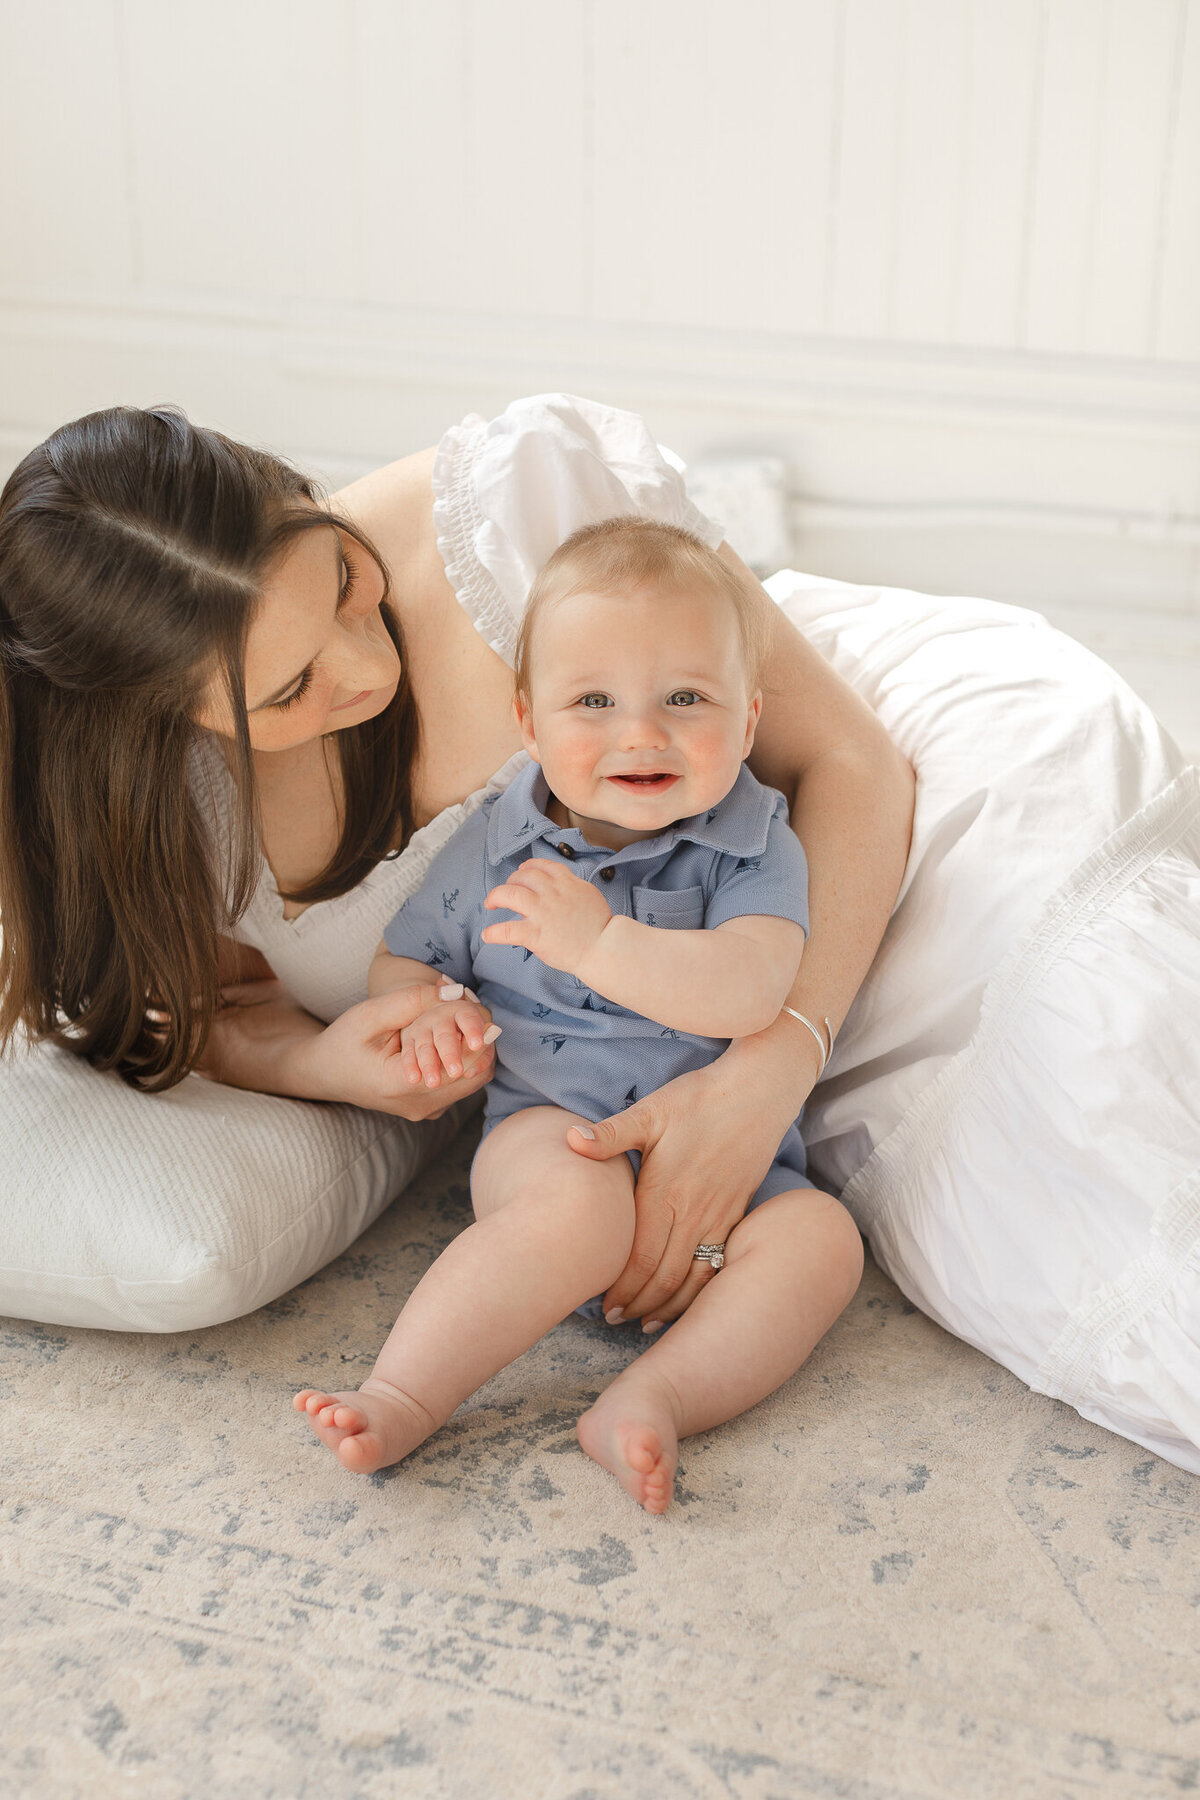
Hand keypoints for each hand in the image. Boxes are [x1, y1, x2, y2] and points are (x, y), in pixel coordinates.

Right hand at [197, 978, 496, 1118]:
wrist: (325, 1073)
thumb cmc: (343, 1040)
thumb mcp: (371, 1013)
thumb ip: (412, 1001)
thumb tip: (456, 992)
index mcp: (400, 1085)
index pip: (461, 1064)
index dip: (476, 1035)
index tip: (477, 1010)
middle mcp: (418, 1106)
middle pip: (475, 1073)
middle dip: (480, 1040)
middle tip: (475, 1012)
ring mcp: (425, 1111)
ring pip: (474, 1079)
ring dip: (475, 1050)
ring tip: (463, 1023)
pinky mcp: (429, 1108)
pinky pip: (462, 1084)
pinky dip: (465, 1060)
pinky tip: (452, 1039)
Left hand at [481, 858, 611, 974]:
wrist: (604, 947)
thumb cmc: (599, 925)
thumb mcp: (588, 894)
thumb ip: (570, 886)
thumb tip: (554, 886)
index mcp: (566, 882)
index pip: (540, 865)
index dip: (527, 867)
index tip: (521, 871)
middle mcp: (552, 893)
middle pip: (522, 876)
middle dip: (511, 881)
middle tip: (506, 892)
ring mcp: (542, 913)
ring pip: (509, 893)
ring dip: (495, 897)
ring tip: (491, 904)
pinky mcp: (536, 934)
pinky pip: (507, 930)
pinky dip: (493, 933)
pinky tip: (487, 936)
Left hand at [566, 1032, 818, 1325]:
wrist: (758, 1091)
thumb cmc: (699, 1098)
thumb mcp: (650, 1110)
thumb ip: (610, 1134)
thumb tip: (569, 1140)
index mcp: (664, 1192)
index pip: (639, 1256)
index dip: (620, 1287)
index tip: (602, 1307)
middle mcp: (693, 1212)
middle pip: (664, 1275)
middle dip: (638, 1304)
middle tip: (616, 1322)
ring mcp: (719, 1215)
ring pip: (694, 1277)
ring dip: (669, 1305)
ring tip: (647, 1322)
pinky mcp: (737, 1212)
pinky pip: (718, 1264)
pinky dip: (701, 1290)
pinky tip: (689, 1298)